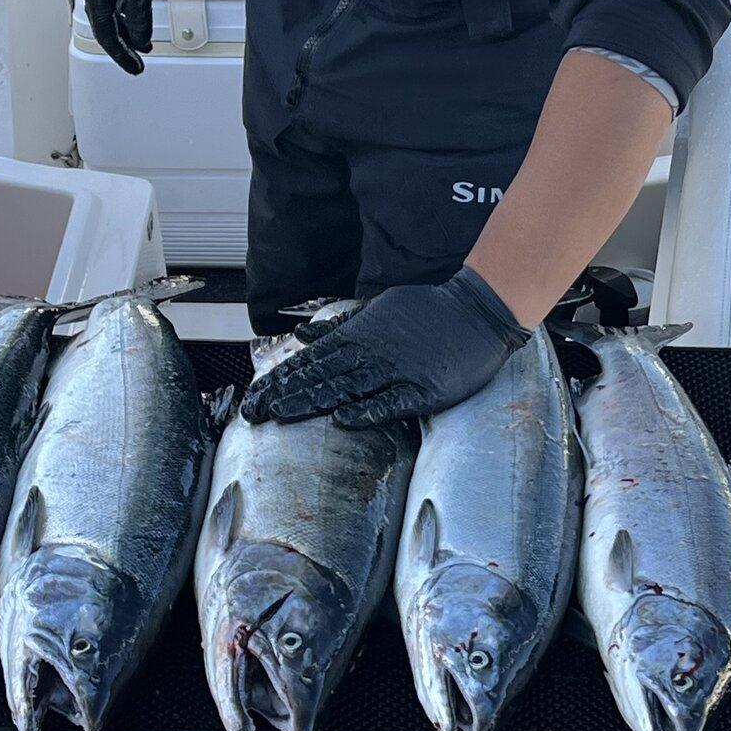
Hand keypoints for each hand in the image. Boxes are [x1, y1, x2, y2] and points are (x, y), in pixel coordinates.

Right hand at [80, 0, 159, 74]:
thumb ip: (140, 18)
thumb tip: (141, 42)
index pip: (107, 37)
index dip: (122, 56)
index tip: (134, 69)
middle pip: (107, 30)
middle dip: (123, 49)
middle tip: (136, 65)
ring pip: (112, 17)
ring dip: (127, 33)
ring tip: (141, 46)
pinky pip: (117, 4)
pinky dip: (128, 17)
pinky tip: (138, 22)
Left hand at [241, 267, 530, 428]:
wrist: (477, 310)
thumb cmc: (426, 311)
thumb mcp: (375, 310)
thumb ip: (337, 326)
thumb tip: (300, 334)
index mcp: (357, 336)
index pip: (309, 361)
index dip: (279, 380)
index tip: (253, 397)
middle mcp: (370, 353)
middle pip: (319, 377)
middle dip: (283, 395)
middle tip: (252, 414)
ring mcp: (397, 371)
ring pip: (346, 388)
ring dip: (312, 402)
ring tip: (281, 416)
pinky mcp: (424, 390)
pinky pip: (391, 403)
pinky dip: (367, 410)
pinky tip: (342, 420)